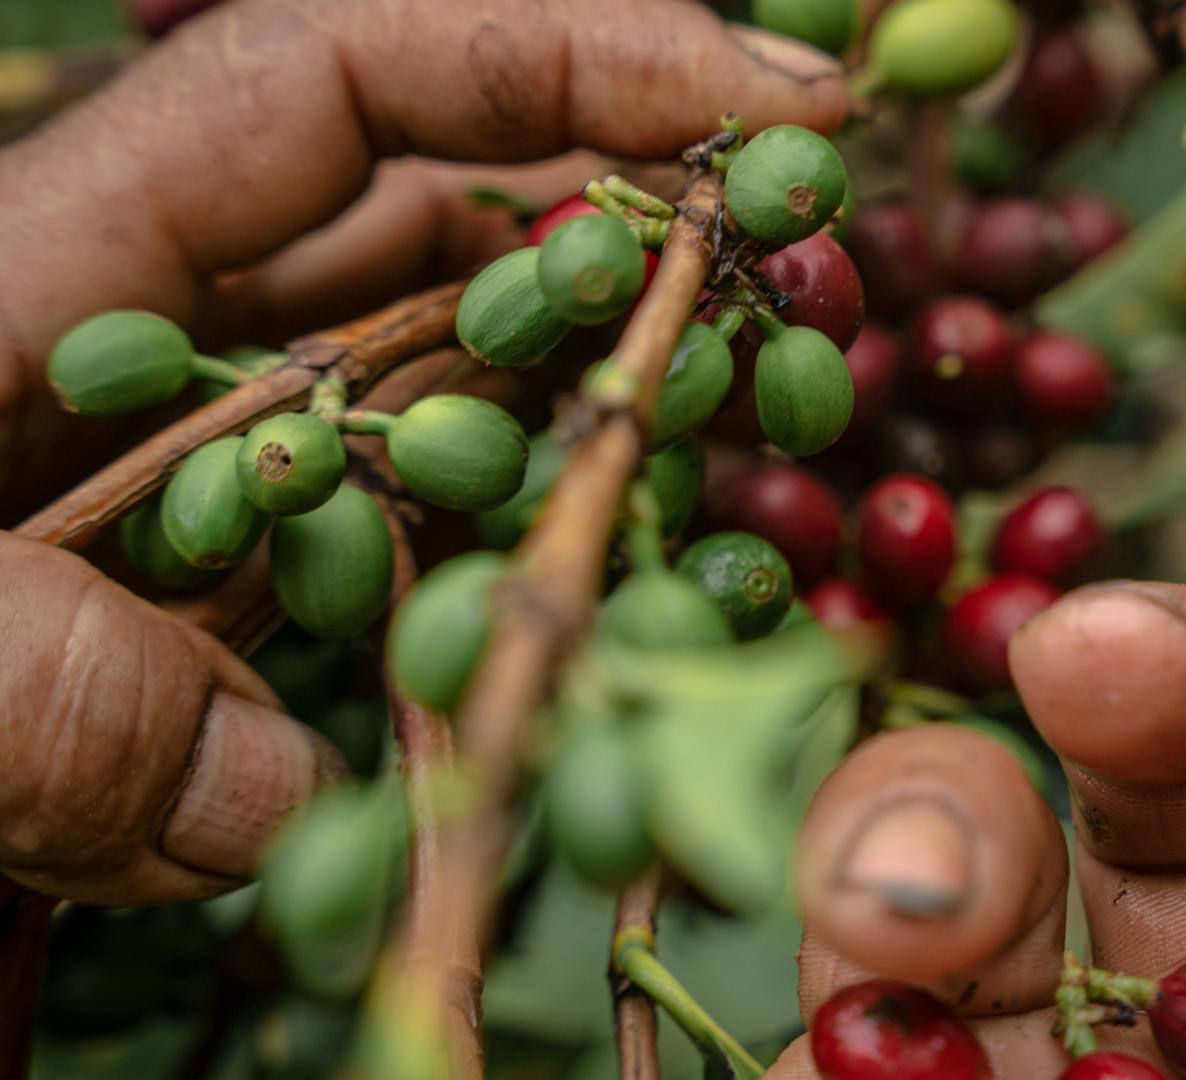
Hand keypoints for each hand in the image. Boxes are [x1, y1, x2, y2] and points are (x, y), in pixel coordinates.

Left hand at [0, 0, 847, 902]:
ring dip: (585, 466)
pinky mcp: (181, 667)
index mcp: (44, 269)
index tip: (773, 93)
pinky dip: (469, 653)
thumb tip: (262, 811)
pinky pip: (372, 629)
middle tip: (810, 311)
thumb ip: (14, 695)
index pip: (349, 80)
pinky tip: (539, 707)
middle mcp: (144, 371)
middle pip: (441, 243)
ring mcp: (180, 523)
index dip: (570, 50)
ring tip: (717, 518)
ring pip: (441, 443)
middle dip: (635, 249)